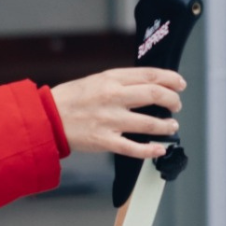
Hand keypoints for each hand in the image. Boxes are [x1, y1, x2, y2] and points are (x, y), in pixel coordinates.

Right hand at [50, 68, 184, 158]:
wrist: (47, 117)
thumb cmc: (69, 99)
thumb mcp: (95, 80)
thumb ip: (120, 82)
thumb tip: (147, 86)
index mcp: (110, 79)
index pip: (150, 75)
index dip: (170, 79)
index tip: (179, 84)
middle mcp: (112, 97)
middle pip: (155, 96)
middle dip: (173, 101)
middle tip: (176, 105)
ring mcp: (109, 120)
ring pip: (150, 123)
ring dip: (166, 125)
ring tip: (171, 126)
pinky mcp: (105, 140)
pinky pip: (134, 148)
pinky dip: (151, 150)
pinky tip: (159, 149)